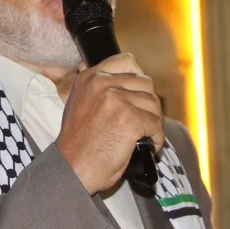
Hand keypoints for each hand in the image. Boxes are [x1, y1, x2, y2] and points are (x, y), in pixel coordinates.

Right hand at [55, 53, 162, 194]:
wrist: (72, 167)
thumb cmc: (77, 143)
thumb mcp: (77, 103)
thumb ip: (93, 87)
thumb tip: (104, 73)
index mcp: (89, 77)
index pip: (127, 61)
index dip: (138, 77)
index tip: (139, 93)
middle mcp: (102, 83)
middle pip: (145, 83)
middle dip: (148, 103)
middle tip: (144, 120)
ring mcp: (116, 100)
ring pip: (153, 103)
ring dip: (154, 121)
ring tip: (146, 134)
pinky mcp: (130, 118)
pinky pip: (156, 123)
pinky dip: (157, 137)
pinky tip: (148, 144)